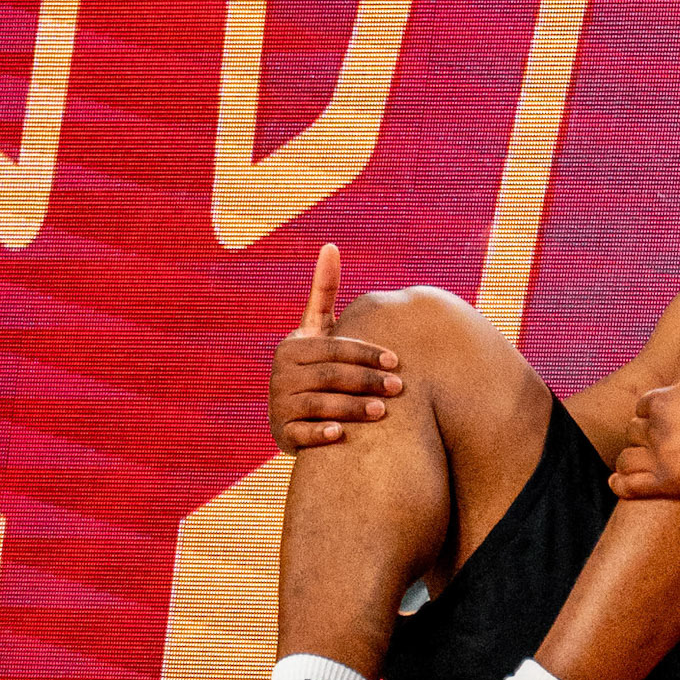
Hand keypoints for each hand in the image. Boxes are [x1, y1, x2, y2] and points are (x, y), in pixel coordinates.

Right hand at [269, 244, 401, 451]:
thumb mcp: (317, 327)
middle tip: (399, 387)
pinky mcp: (282, 432)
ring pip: (319, 404)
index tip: (397, 360)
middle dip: (367, 380)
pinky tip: (341, 434)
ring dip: (352, 408)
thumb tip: (330, 244)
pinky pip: (301, 434)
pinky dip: (319, 434)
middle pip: (331, 375)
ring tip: (383, 412)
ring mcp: (279, 403)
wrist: (295, 409)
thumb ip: (324, 290)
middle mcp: (281, 373)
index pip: (334, 347)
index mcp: (293, 346)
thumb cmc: (317, 361)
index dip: (366, 352)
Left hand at [609, 288, 679, 499]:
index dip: (654, 412)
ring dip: (634, 459)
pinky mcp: (669, 482)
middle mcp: (658, 425)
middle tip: (669, 442)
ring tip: (649, 463)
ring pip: (628, 457)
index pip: (641, 406)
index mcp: (663, 397)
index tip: (673, 419)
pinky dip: (621, 484)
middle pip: (634, 431)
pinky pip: (629, 485)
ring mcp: (662, 455)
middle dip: (646, 435)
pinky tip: (623, 483)